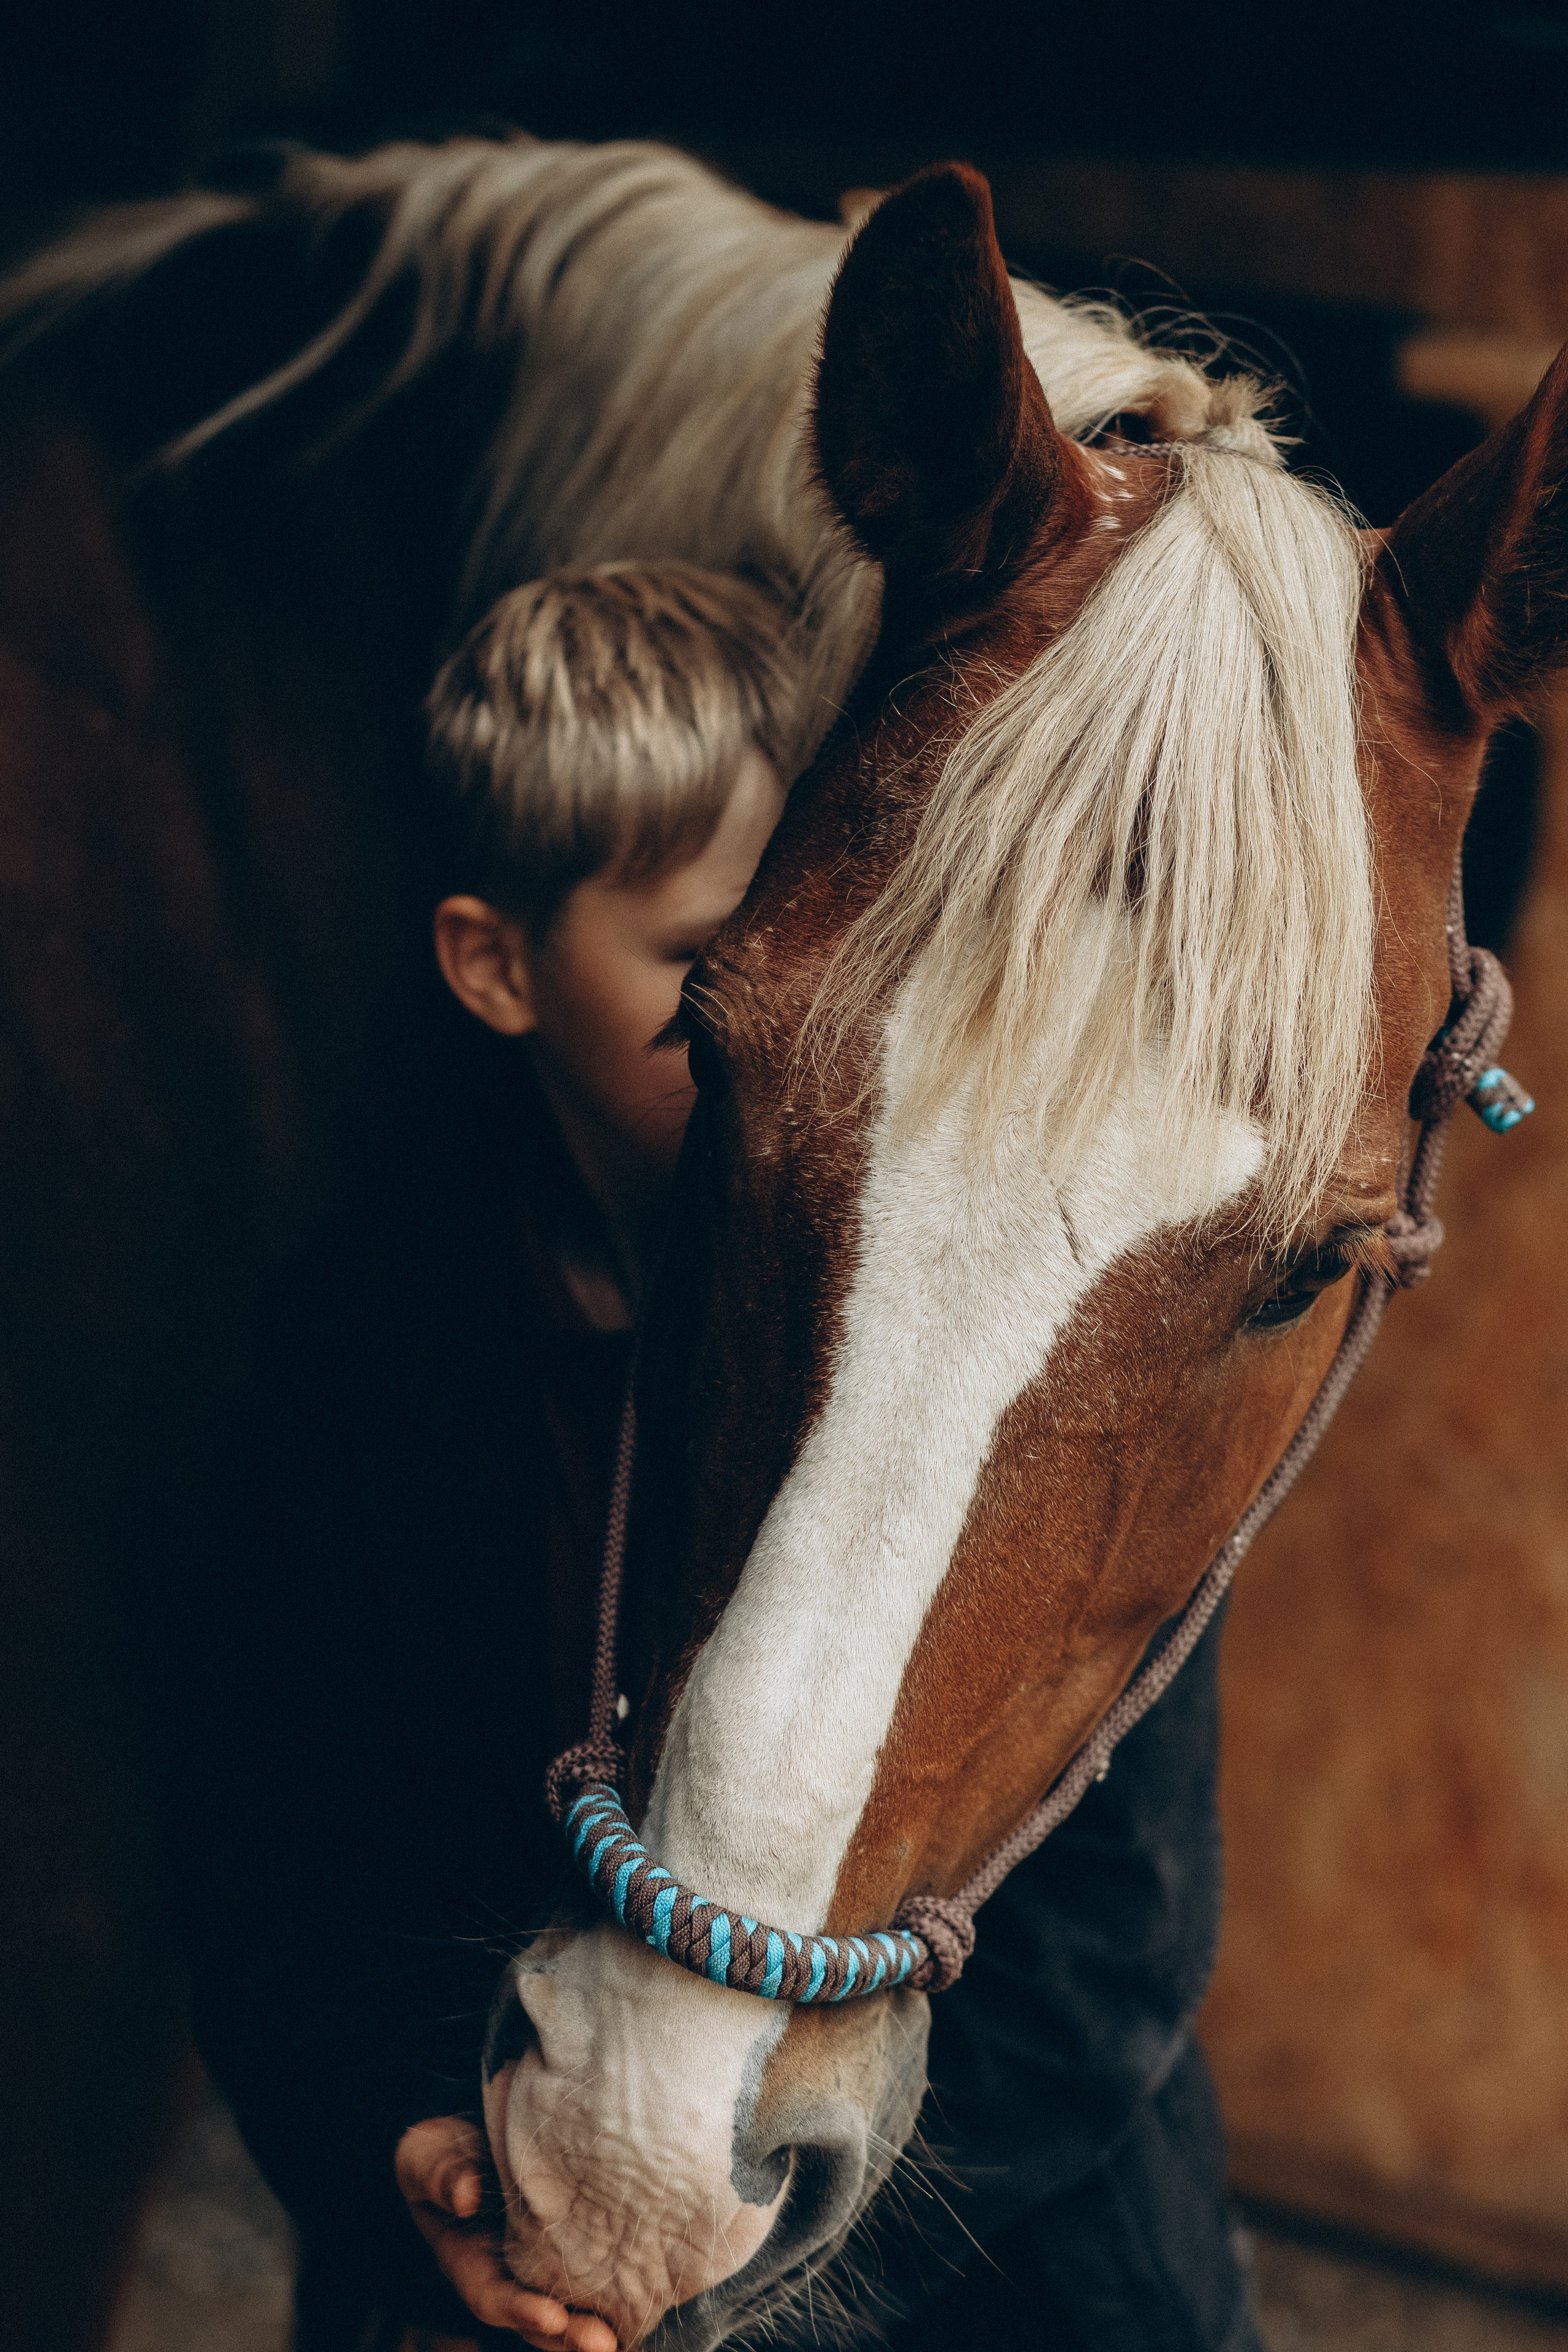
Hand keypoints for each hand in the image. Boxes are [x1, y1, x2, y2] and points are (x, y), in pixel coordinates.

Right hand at [394, 2117, 618, 2350]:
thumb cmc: (441, 2152)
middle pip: (537, 2316)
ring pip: (567, 2305)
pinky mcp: (569, 2243)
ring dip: (593, 2323)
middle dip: (568, 2335)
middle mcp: (505, 2273)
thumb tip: (465, 2196)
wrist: (467, 2137)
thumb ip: (440, 2174)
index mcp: (467, 2260)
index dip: (520, 2310)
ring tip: (624, 2338)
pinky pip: (590, 2273)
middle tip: (603, 2344)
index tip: (551, 2317)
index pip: (491, 2295)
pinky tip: (644, 2292)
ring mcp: (537, 2264)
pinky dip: (614, 2289)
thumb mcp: (426, 2158)